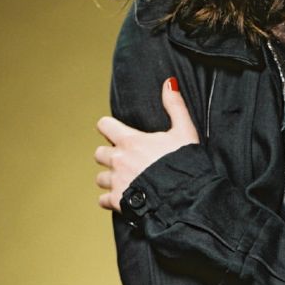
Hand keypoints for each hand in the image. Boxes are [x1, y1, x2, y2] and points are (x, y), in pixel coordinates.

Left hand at [94, 77, 200, 212]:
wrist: (184, 197)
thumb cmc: (184, 164)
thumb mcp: (185, 132)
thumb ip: (175, 106)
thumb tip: (169, 83)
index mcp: (130, 141)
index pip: (104, 125)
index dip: (109, 128)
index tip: (116, 134)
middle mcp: (118, 160)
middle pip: (99, 153)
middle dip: (110, 156)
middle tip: (126, 161)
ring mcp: (116, 182)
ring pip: (100, 178)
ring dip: (110, 179)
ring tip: (126, 181)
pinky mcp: (118, 202)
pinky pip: (103, 200)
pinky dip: (111, 200)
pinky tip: (123, 199)